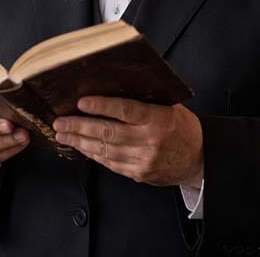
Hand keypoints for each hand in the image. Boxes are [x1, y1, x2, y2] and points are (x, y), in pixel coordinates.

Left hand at [53, 96, 203, 186]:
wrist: (199, 158)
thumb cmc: (182, 127)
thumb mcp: (168, 106)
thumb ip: (143, 100)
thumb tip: (109, 86)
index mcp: (158, 119)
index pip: (125, 110)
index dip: (101, 106)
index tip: (81, 102)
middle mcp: (149, 141)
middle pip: (108, 132)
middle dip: (79, 126)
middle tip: (60, 121)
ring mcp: (143, 160)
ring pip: (105, 150)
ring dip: (80, 142)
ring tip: (63, 134)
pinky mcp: (138, 173)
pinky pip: (110, 163)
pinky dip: (92, 154)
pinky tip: (80, 147)